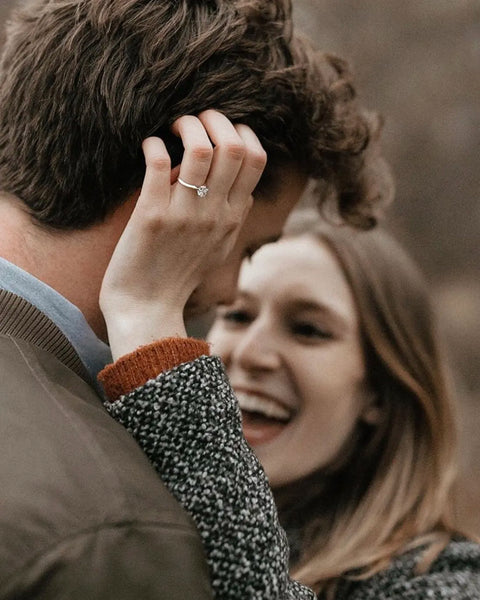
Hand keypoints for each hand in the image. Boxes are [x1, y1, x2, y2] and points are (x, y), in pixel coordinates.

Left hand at [100, 110, 266, 359]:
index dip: (242, 131)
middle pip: (233, 146)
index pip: (256, 159)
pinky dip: (153, 144)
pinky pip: (158, 162)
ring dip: (187, 126)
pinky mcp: (152, 215)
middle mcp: (215, 214)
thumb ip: (232, 218)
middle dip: (215, 119)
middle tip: (195, 119)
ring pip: (200, 148)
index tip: (221, 130)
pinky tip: (148, 147)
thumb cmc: (178, 277)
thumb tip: (235, 187)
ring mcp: (185, 215)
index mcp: (233, 217)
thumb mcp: (218, 249)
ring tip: (173, 129)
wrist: (147, 308)